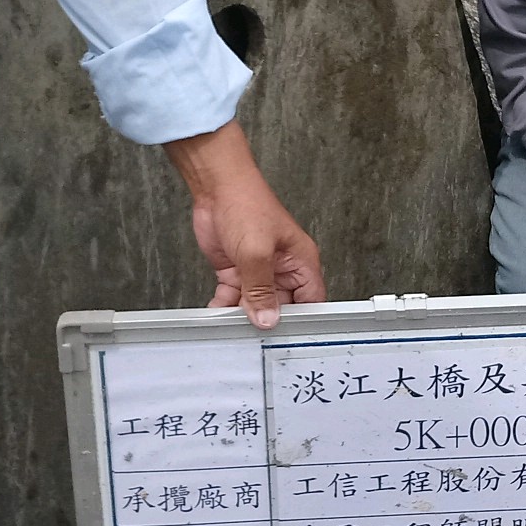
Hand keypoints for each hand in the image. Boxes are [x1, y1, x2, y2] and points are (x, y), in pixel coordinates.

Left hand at [167, 122, 325, 328]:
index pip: (310, 301)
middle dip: (266, 320)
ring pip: (255, 305)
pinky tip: (218, 312)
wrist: (215, 188)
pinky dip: (225, 307)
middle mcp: (282, 269)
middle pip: (281, 307)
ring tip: (232, 324)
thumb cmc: (246, 204)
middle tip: (253, 333)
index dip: (301, 320)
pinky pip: (234, 297)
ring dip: (243, 315)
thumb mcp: (256, 252)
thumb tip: (268, 319)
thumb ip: (261, 290)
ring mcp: (258, 270)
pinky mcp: (237, 270)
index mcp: (300, 262)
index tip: (287, 337)